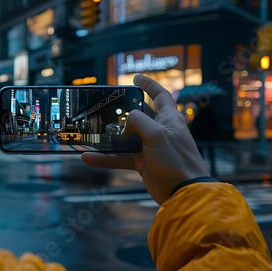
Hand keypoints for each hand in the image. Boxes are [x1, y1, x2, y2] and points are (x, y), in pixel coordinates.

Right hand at [81, 74, 209, 204]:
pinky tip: (89, 158)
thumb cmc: (175, 159)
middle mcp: (160, 131)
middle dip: (122, 112)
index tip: (136, 77)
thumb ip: (138, 121)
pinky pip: (120, 157)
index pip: (160, 95)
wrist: (183, 193)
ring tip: (91, 134)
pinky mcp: (142, 163)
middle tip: (105, 108)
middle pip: (138, 116)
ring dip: (109, 138)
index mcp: (169, 119)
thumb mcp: (156, 134)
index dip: (148, 85)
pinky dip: (105, 158)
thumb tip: (125, 124)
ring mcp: (150, 147)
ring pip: (125, 138)